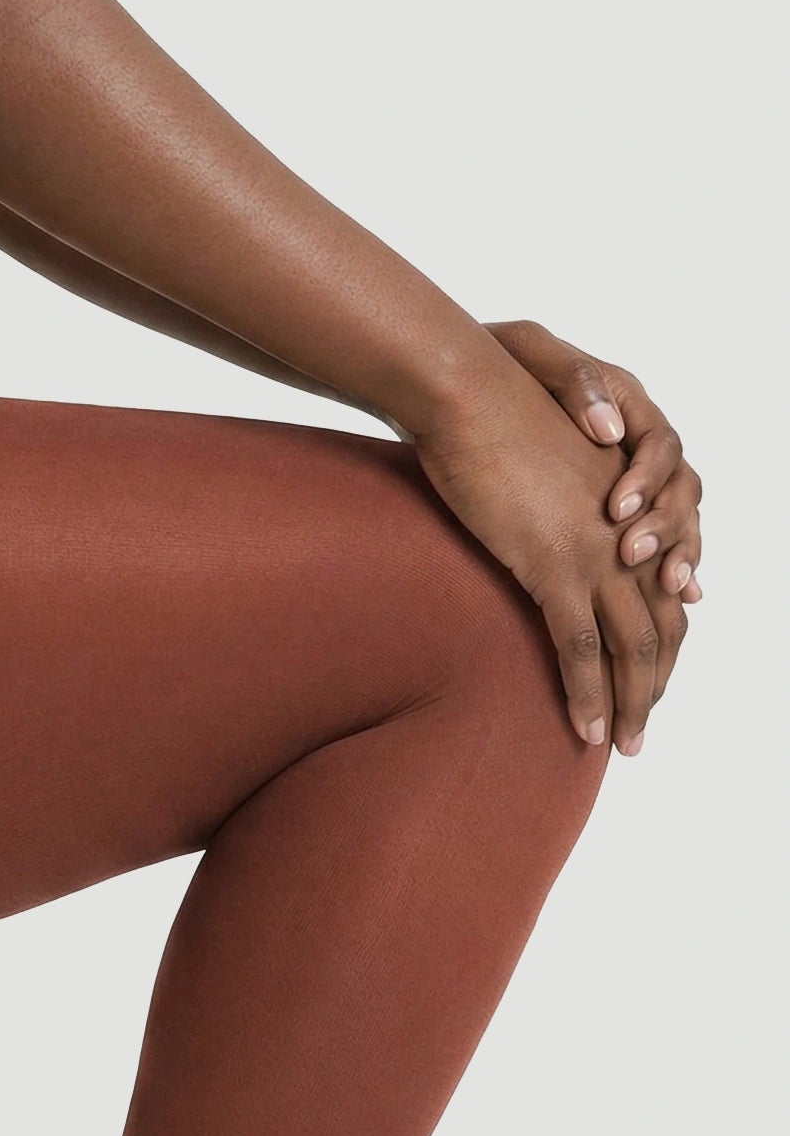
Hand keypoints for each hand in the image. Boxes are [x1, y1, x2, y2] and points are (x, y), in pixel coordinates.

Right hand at [410, 364, 689, 754]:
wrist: (470, 390)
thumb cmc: (493, 411)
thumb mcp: (539, 459)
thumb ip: (555, 495)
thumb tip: (546, 525)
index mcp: (630, 508)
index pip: (665, 587)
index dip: (666, 636)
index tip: (652, 678)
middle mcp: (629, 533)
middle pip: (663, 624)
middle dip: (655, 684)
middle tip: (641, 728)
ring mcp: (598, 553)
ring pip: (635, 645)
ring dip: (632, 704)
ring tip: (625, 745)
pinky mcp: (557, 566)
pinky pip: (582, 647)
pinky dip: (588, 696)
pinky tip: (586, 731)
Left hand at [487, 320, 702, 603]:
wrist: (458, 379)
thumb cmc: (494, 360)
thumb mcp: (529, 348)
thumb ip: (573, 379)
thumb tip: (609, 431)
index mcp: (625, 401)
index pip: (660, 445)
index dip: (647, 481)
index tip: (616, 510)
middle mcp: (634, 440)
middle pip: (679, 488)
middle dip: (666, 526)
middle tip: (631, 556)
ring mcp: (623, 474)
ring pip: (676, 516)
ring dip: (677, 552)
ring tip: (669, 587)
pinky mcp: (603, 507)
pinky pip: (648, 539)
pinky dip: (663, 568)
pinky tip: (669, 598)